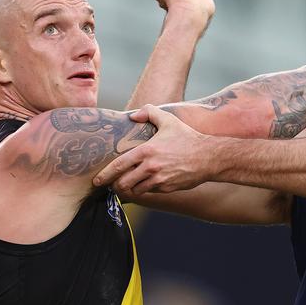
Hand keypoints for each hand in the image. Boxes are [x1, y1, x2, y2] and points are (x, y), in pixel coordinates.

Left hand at [93, 105, 214, 194]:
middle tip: (113, 184)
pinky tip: (147, 183)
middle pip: (123, 183)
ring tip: (128, 184)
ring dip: (130, 189)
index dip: (104, 175)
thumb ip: (149, 112)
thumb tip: (133, 115)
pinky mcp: (167, 188)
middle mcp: (150, 168)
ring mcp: (159, 180)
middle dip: (115, 185)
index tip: (97, 180)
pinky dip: (145, 189)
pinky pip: (150, 192)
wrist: (208, 156)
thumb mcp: (168, 120)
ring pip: (135, 190)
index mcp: (146, 151)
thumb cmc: (187, 137)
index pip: (118, 166)